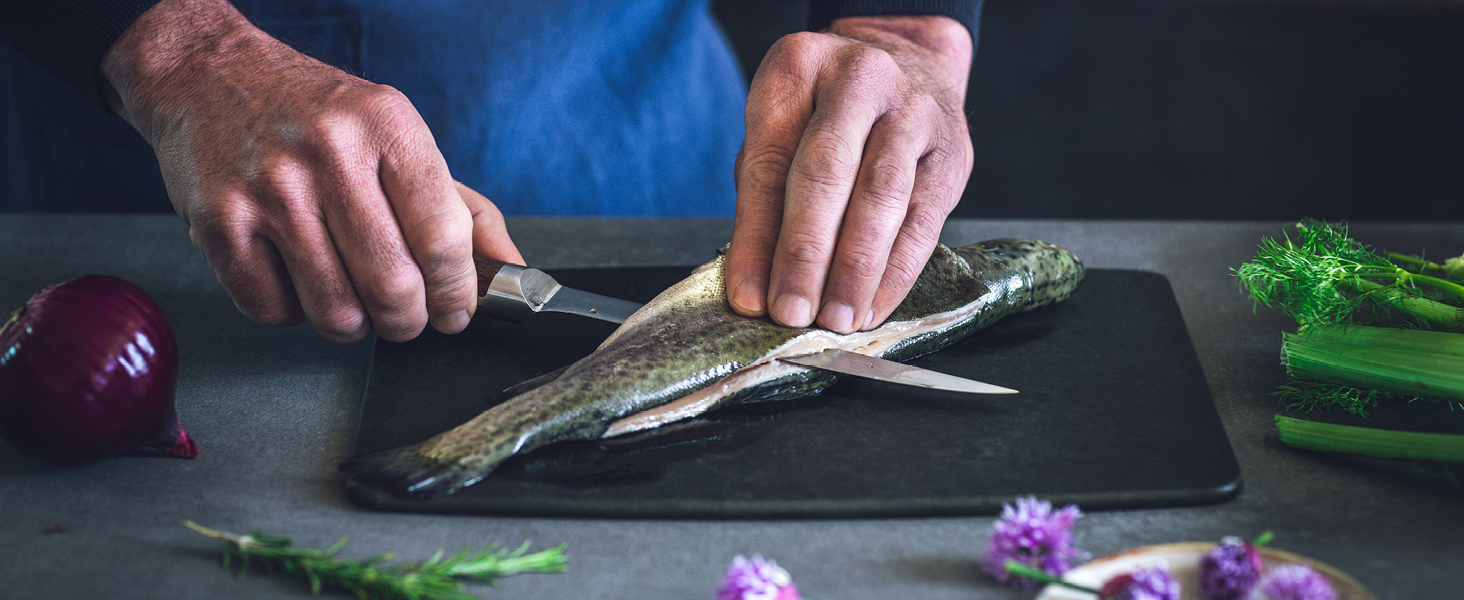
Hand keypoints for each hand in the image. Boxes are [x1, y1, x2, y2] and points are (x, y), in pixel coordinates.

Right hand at [101, 0, 521, 342]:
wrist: (211, 76)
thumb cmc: (319, 117)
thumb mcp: (400, 137)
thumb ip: (463, 208)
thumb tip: (511, 271)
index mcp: (388, 126)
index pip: (442, 238)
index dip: (457, 292)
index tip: (456, 310)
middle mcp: (329, 153)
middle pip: (393, 286)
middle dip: (408, 320)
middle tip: (405, 316)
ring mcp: (269, 189)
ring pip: (336, 312)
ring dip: (354, 325)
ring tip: (351, 297)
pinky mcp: (219, 222)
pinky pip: (275, 311)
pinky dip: (294, 313)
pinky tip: (297, 277)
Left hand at [726, 15, 973, 332]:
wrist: (910, 64)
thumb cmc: (827, 112)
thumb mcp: (781, 131)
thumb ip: (762, 200)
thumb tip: (754, 288)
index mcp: (799, 65)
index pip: (771, 160)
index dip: (757, 235)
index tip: (748, 294)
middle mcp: (861, 79)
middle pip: (827, 174)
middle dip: (805, 253)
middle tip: (790, 312)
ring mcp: (914, 113)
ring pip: (881, 199)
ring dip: (854, 270)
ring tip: (833, 320)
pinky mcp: (950, 154)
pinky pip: (923, 222)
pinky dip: (896, 272)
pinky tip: (872, 307)